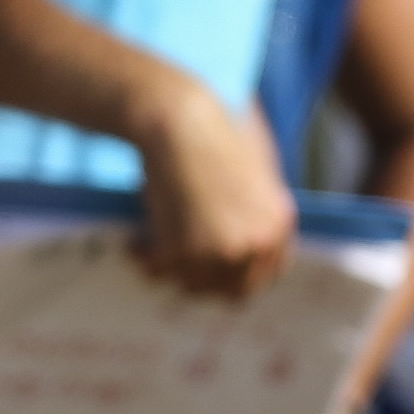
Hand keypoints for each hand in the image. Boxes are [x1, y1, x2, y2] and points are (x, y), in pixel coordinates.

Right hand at [124, 77, 294, 297]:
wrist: (179, 122)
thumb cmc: (212, 131)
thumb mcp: (257, 169)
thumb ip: (259, 208)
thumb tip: (245, 240)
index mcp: (279, 224)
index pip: (265, 275)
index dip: (235, 277)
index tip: (209, 271)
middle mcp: (257, 243)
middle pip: (232, 291)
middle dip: (202, 280)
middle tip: (176, 265)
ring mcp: (221, 250)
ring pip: (192, 286)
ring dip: (168, 271)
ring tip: (148, 249)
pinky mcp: (183, 248)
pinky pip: (159, 271)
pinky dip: (143, 259)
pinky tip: (133, 242)